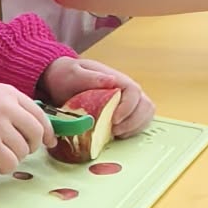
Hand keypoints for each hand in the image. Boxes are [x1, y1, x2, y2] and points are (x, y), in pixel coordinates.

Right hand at [0, 83, 51, 173]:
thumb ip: (4, 105)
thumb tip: (24, 125)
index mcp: (7, 92)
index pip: (39, 113)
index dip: (47, 131)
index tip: (48, 142)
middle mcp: (7, 106)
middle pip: (36, 133)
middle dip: (31, 147)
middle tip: (19, 153)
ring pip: (23, 151)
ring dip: (12, 158)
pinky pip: (10, 163)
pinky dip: (3, 167)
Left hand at [41, 56, 155, 137]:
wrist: (62, 79)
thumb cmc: (67, 75)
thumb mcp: (74, 73)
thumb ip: (91, 77)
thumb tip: (112, 81)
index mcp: (117, 79)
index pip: (134, 92)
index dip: (128, 108)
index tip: (114, 120)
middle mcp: (127, 90)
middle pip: (145, 105)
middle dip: (133, 122)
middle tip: (114, 131)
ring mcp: (128, 101)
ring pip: (145, 114)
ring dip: (135, 128)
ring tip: (116, 134)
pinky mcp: (125, 112)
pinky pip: (139, 122)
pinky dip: (132, 131)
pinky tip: (118, 135)